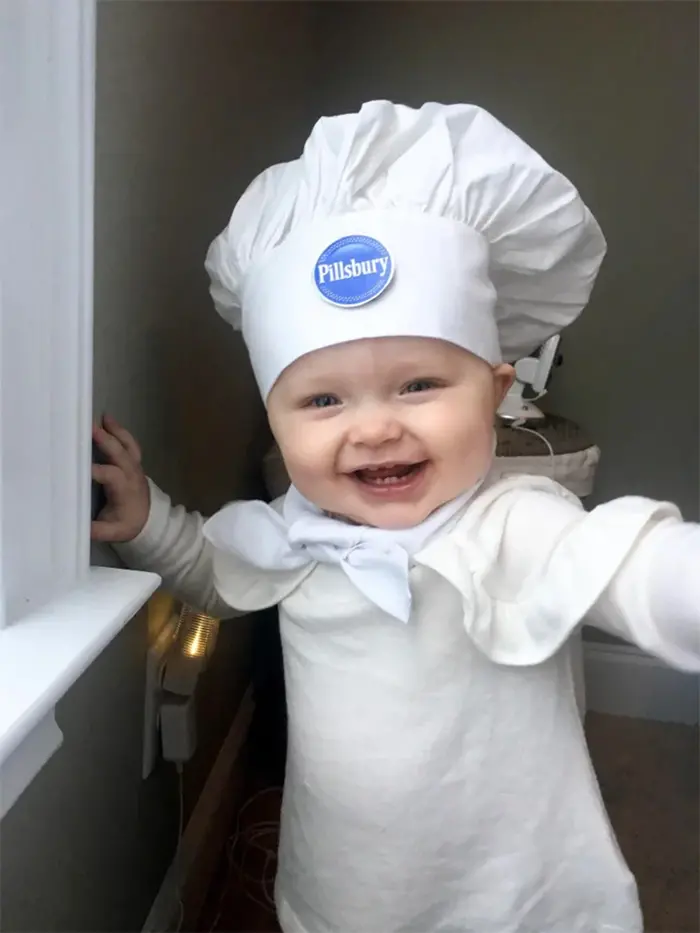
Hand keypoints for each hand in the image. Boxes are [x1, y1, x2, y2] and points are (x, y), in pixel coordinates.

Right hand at [91, 415, 149, 542]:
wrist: (150, 520)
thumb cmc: (127, 523)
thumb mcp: (112, 532)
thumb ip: (96, 530)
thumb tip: (78, 527)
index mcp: (126, 490)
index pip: (112, 475)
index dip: (98, 470)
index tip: (81, 467)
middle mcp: (132, 475)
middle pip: (121, 454)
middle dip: (106, 441)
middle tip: (90, 429)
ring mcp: (136, 467)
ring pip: (128, 445)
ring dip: (115, 431)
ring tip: (103, 418)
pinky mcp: (135, 462)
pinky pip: (130, 444)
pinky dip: (120, 432)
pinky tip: (108, 421)